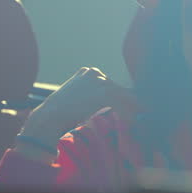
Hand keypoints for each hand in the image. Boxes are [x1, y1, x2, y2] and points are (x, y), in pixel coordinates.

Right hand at [19, 67, 135, 146]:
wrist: (50, 117)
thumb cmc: (62, 112)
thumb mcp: (79, 99)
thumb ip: (93, 97)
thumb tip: (114, 104)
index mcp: (87, 72)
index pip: (111, 85)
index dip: (123, 97)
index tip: (134, 106)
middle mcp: (93, 73)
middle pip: (118, 88)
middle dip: (129, 102)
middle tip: (141, 112)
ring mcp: (98, 81)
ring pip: (122, 94)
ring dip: (131, 108)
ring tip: (137, 119)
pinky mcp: (102, 92)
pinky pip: (121, 101)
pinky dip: (127, 112)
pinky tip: (131, 120)